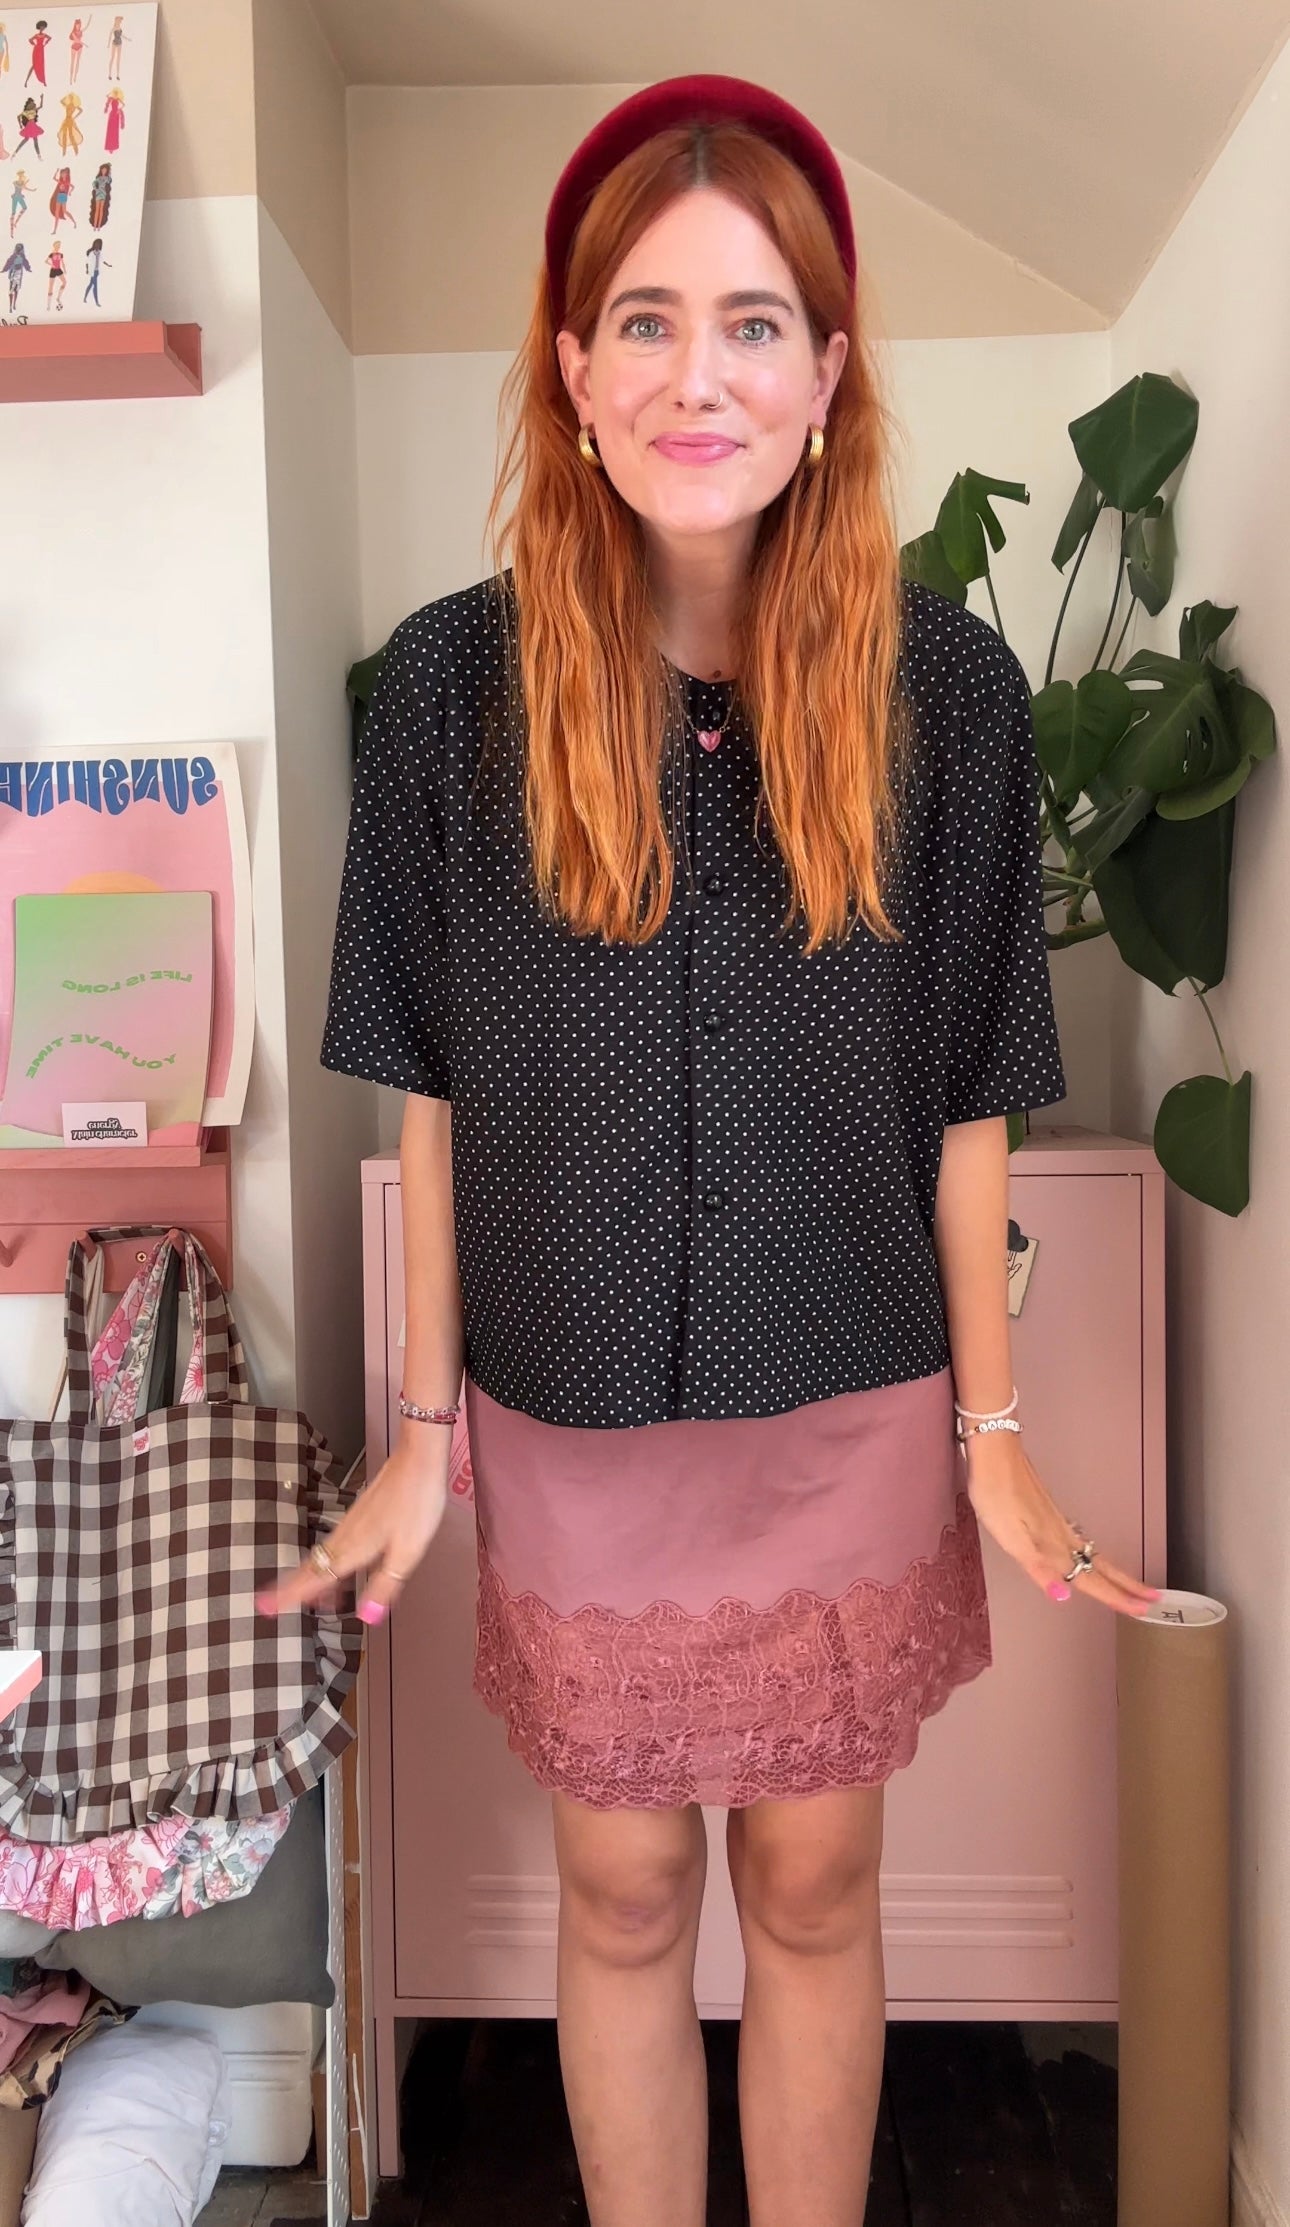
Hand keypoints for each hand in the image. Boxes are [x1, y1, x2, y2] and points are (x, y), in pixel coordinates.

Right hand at [255, 1436, 449, 1627]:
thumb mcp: (408, 1552)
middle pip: (310, 1567)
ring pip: (320, 1556)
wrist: (417, 1459)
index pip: (316, 1578)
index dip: (292, 1594)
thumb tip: (368, 1616)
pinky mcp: (358, 1515)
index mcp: (355, 1549)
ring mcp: (350, 1524)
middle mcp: (346, 1537)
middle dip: (290, 1587)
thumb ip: (386, 1585)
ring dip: (307, 1576)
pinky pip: (333, 1545)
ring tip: (301, 1596)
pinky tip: (334, 1564)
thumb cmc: (416, 1503)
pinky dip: (325, 1561)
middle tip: (269, 1604)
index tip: (267, 1607)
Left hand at [961, 1431, 1161, 1616]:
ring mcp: (1058, 1523)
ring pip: (1094, 1554)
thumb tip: (1064, 1597)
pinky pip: (1081, 1542)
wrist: (995, 1452)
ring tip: (1129, 1585)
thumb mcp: (1012, 1537)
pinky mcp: (1049, 1512)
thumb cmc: (998, 1495)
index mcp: (1055, 1547)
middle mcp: (1062, 1536)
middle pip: (1102, 1567)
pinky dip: (1094, 1557)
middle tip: (1152, 1600)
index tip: (1143, 1611)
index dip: (1116, 1598)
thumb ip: (1039, 1569)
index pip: (1091, 1580)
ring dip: (1114, 1573)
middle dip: (1127, 1586)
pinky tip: (1087, 1556)